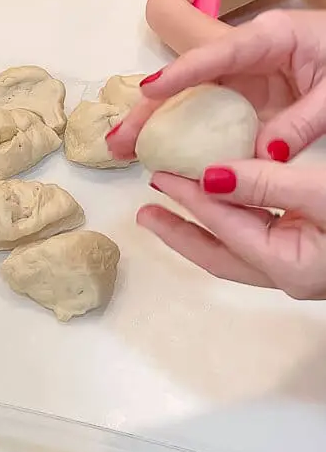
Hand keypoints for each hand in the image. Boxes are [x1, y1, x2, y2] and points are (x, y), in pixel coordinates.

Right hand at [107, 10, 325, 162]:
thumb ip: (302, 123)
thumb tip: (264, 156)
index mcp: (270, 38)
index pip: (218, 55)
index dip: (181, 74)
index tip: (148, 92)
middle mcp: (246, 56)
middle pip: (189, 81)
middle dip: (149, 110)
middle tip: (118, 141)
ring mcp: (243, 79)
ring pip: (190, 102)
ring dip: (155, 127)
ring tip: (121, 152)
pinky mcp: (246, 100)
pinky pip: (210, 120)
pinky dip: (184, 139)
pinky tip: (159, 158)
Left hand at [140, 163, 325, 298]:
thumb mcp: (324, 193)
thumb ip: (268, 184)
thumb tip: (212, 177)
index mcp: (288, 265)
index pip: (224, 227)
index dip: (190, 197)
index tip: (162, 175)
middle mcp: (289, 276)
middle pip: (217, 255)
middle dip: (177, 232)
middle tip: (144, 213)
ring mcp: (301, 270)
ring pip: (237, 249)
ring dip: (203, 227)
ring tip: (171, 207)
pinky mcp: (312, 255)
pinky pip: (258, 240)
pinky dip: (233, 222)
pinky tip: (223, 204)